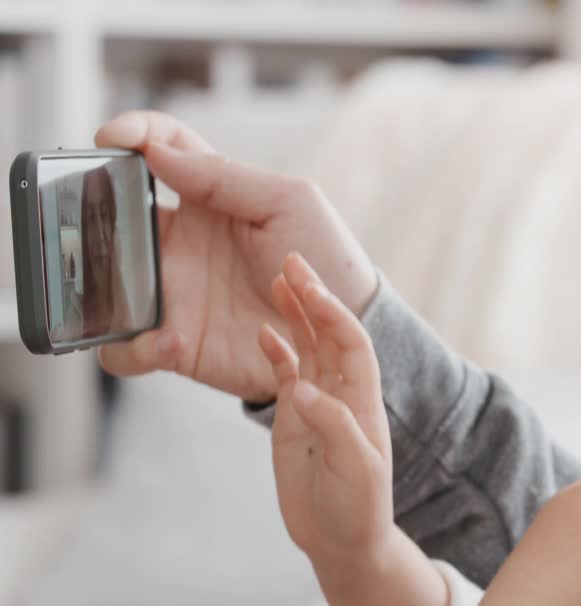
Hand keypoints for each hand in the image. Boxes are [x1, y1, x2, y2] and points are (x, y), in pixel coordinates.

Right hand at [94, 111, 378, 403]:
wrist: (347, 328)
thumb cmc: (327, 257)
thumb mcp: (290, 202)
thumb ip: (226, 177)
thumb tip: (159, 152)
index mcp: (209, 199)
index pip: (159, 151)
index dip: (132, 134)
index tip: (111, 138)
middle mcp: (181, 243)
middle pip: (111, 218)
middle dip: (88, 215)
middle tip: (91, 220)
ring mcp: (175, 292)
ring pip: (104, 286)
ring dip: (98, 291)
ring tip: (128, 295)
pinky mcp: (178, 343)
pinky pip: (128, 350)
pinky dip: (133, 349)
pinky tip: (170, 341)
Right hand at [257, 252, 392, 572]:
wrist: (343, 543)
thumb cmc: (358, 510)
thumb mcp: (353, 472)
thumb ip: (333, 428)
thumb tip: (305, 391)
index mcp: (363, 401)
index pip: (352, 343)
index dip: (333, 313)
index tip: (310, 286)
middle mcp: (342, 394)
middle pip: (329, 333)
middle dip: (313, 297)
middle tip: (289, 259)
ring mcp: (318, 403)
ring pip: (307, 347)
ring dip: (295, 313)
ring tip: (276, 278)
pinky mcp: (295, 419)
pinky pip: (287, 375)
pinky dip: (277, 351)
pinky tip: (264, 330)